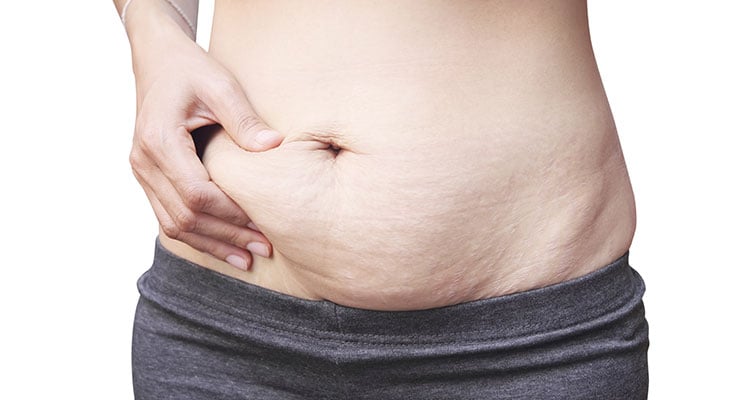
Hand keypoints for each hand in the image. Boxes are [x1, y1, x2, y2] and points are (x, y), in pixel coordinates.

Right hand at [126, 11, 281, 269]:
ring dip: (212, 244)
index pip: (196, 194)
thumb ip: (244, 118)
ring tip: (247, 259)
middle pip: (185, 216)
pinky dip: (198, 235)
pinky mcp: (149, 177)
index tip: (264, 225)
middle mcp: (144, 162)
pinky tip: (224, 246)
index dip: (230, 215)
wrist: (157, 58)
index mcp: (159, 140)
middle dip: (227, 236)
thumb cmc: (189, 68)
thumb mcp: (220, 84)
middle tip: (265, 248)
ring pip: (174, 224)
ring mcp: (142, 172)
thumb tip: (274, 146)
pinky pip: (169, 216)